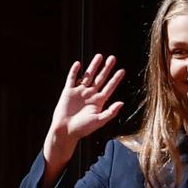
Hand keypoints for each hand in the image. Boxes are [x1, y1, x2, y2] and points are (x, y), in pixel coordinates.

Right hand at [43, 55, 124, 176]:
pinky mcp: (68, 92)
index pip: (109, 87)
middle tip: (113, 58)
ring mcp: (79, 92)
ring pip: (88, 76)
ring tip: (99, 56)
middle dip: (106, 68)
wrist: (65, 131)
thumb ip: (110, 112)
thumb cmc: (82, 129)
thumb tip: (121, 103)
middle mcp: (90, 95)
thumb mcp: (99, 121)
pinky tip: (78, 64)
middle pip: (100, 78)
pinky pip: (71, 79)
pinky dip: (74, 71)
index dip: (116, 79)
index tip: (122, 70)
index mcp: (98, 102)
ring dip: (93, 66)